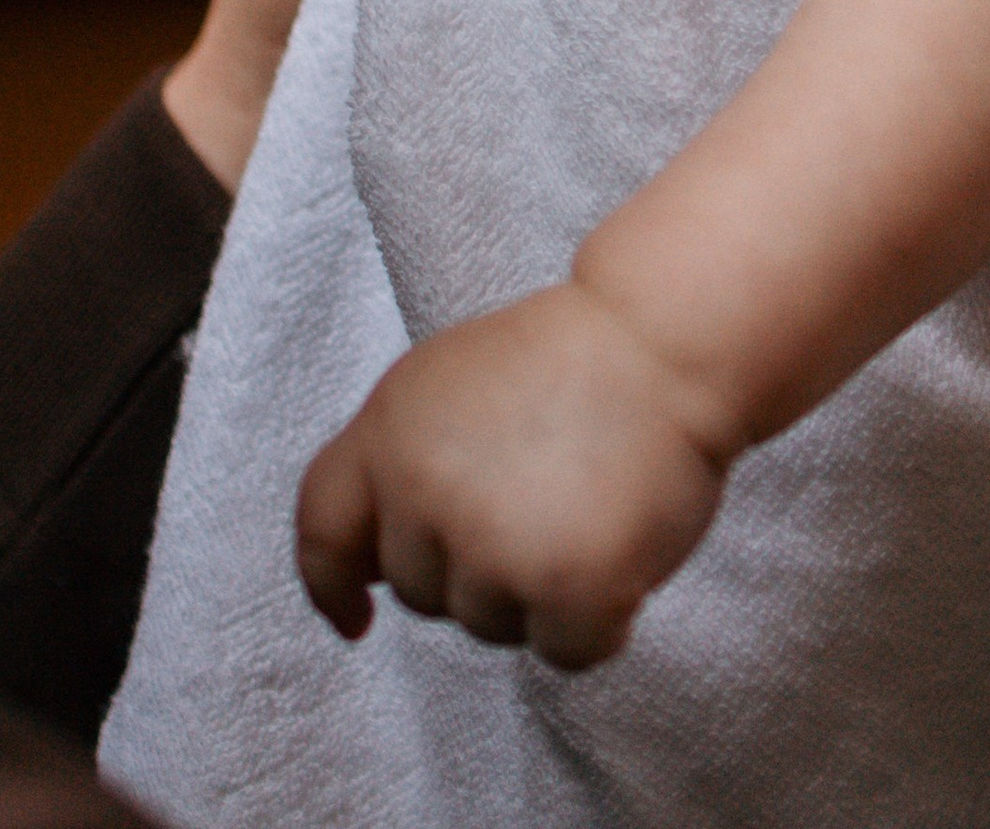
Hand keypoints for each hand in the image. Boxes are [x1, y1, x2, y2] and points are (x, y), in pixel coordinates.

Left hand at [296, 280, 733, 670]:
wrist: (667, 339)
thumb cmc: (575, 360)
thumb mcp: (452, 386)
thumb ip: (404, 462)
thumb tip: (369, 568)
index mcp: (390, 428)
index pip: (322, 526)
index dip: (329, 583)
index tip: (355, 618)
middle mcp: (423, 489)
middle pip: (420, 592)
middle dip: (474, 571)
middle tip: (542, 500)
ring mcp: (489, 543)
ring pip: (489, 626)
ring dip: (536, 596)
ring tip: (584, 510)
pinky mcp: (561, 586)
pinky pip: (564, 652)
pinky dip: (599, 624)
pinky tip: (623, 554)